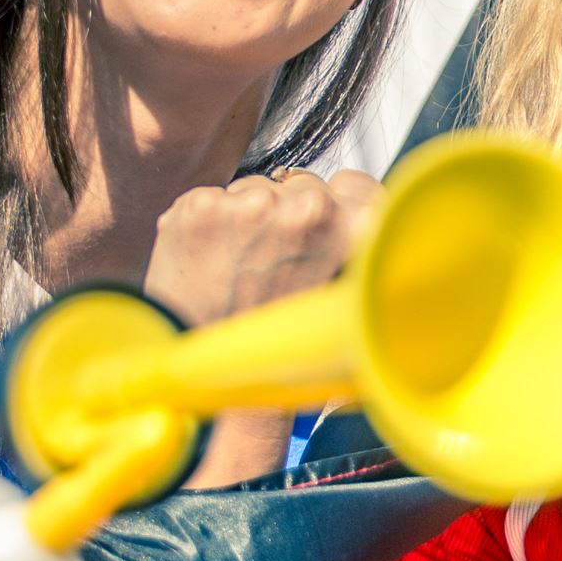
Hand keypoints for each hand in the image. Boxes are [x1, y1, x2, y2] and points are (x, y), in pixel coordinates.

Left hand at [149, 170, 378, 486]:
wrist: (209, 375)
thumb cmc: (276, 344)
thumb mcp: (338, 295)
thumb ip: (352, 245)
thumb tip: (359, 211)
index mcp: (352, 228)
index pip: (354, 185)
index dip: (335, 208)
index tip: (316, 234)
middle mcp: (306, 208)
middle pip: (299, 184)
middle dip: (284, 215)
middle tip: (269, 267)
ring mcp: (250, 205)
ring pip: (253, 190)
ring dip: (244, 219)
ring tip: (237, 270)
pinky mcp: (202, 207)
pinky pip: (211, 198)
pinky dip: (206, 224)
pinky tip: (210, 263)